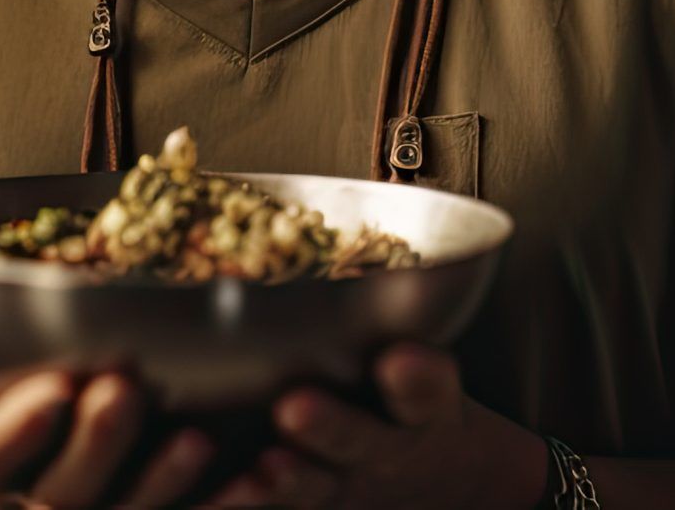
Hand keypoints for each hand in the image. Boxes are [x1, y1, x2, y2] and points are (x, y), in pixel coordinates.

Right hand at [0, 277, 213, 506]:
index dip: (13, 431)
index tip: (58, 385)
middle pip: (47, 496)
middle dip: (93, 451)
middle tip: (127, 389)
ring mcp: (53, 495)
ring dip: (157, 486)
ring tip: (198, 439)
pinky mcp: (108, 496)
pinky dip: (210, 505)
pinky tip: (258, 476)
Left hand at [210, 344, 546, 508]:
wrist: (443, 480)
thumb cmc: (408, 393)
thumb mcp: (424, 357)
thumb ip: (390, 311)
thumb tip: (309, 196)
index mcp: (423, 403)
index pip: (431, 389)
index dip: (418, 378)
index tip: (398, 360)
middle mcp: (391, 446)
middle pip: (364, 441)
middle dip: (332, 426)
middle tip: (294, 406)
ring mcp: (352, 486)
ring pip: (321, 488)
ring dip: (292, 478)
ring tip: (266, 463)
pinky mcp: (321, 508)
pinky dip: (258, 508)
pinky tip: (231, 494)